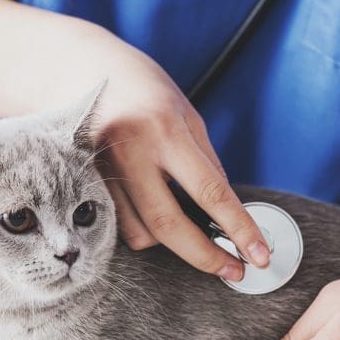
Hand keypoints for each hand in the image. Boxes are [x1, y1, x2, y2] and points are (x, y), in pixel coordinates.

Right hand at [79, 26, 270, 278]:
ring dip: (170, 242)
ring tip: (186, 227)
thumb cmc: (144, 91)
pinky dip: (143, 229)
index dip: (238, 229)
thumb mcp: (187, 116)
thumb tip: (229, 215)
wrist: (81, 69)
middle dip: (205, 256)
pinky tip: (153, 213)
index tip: (258, 256)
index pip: (210, 191)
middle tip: (233, 271)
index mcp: (164, 129)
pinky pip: (120, 226)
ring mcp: (102, 170)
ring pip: (140, 233)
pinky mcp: (84, 184)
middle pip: (169, 225)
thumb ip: (206, 164)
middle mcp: (130, 151)